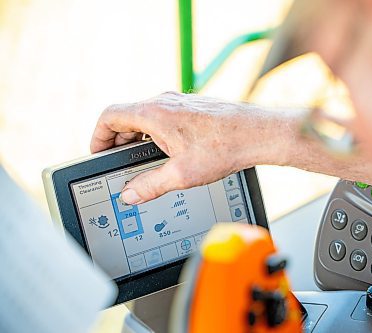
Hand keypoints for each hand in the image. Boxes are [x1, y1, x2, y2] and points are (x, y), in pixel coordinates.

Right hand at [90, 92, 292, 203]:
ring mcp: (180, 102)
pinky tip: (167, 152)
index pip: (110, 117)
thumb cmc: (225, 147)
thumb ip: (151, 186)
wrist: (257, 134)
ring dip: (137, 137)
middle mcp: (165, 102)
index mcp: (155, 114)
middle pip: (126, 116)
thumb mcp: (182, 174)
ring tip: (142, 161)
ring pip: (145, 116)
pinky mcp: (192, 108)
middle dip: (117, 140)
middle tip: (118, 162)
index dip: (97, 136)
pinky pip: (163, 117)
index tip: (98, 153)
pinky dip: (155, 132)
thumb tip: (130, 195)